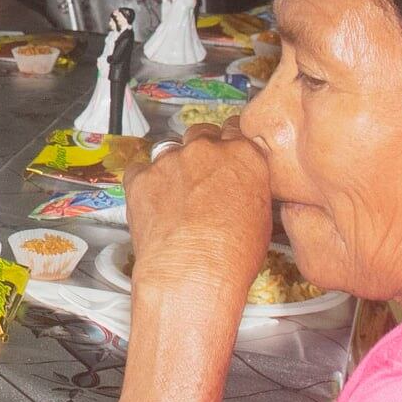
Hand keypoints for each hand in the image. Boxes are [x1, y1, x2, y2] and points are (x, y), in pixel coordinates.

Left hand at [122, 122, 272, 304]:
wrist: (191, 271)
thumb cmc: (231, 256)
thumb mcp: (261, 218)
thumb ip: (249, 187)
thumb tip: (241, 189)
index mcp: (243, 156)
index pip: (235, 130)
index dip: (229, 140)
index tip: (226, 147)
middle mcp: (205, 150)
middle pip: (201, 134)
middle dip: (201, 150)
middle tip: (201, 174)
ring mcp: (170, 160)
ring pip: (169, 149)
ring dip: (173, 164)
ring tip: (177, 194)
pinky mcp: (141, 176)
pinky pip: (140, 169)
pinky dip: (145, 181)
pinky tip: (153, 201)